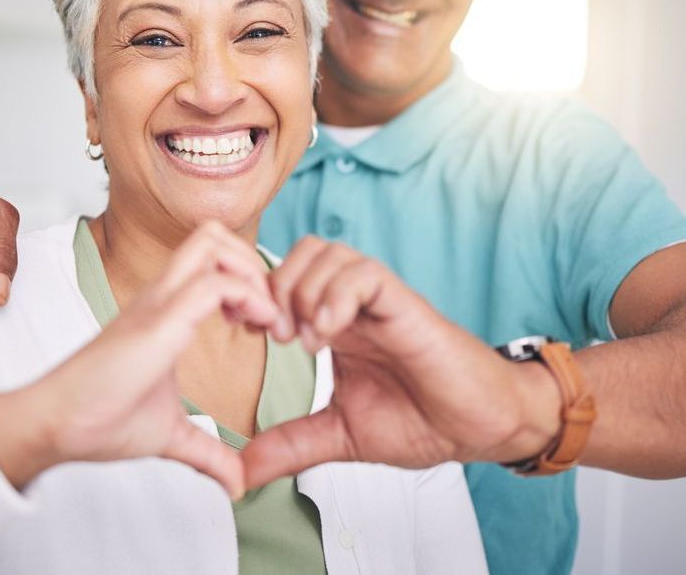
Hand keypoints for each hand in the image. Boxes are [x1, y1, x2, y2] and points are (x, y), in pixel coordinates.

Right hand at [0, 221, 276, 497]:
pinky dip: (248, 297)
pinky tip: (254, 330)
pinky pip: (213, 284)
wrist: (55, 427)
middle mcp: (164, 294)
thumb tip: (238, 483)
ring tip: (264, 319)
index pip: (213, 256)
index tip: (263, 324)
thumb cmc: (102, 420)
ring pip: (213, 241)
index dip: (249, 277)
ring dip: (252, 272)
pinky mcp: (159, 321)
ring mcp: (160, 302)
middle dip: (253, 261)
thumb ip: (208, 451)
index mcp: (166, 308)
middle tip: (269, 311)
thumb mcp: (171, 432)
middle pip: (214, 233)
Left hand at [243, 237, 561, 486]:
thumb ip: (292, 445)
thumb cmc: (421, 421)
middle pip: (302, 252)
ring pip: (327, 253)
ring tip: (307, 341)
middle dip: (276, 287)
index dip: (258, 295)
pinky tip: (329, 335)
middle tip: (279, 337)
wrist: (480, 427)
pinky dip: (335, 296)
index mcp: (334, 323)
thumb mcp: (340, 434)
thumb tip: (243, 470)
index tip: (248, 333)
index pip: (285, 275)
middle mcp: (353, 303)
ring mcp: (378, 300)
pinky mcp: (404, 304)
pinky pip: (364, 273)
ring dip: (303, 292)